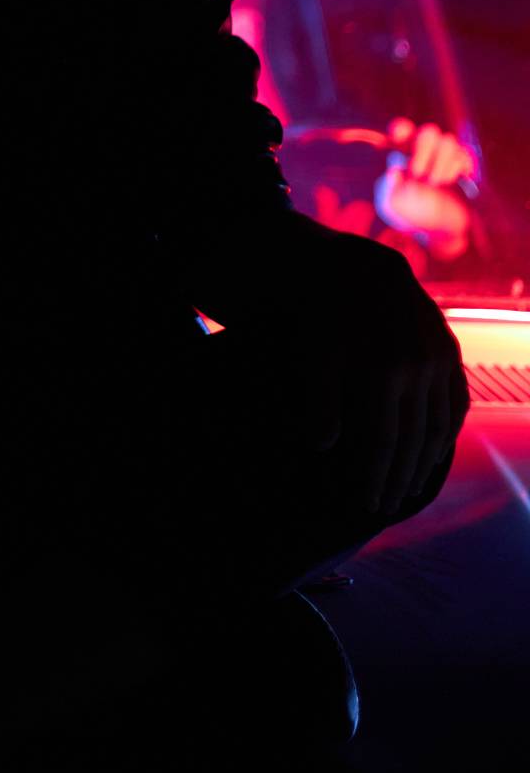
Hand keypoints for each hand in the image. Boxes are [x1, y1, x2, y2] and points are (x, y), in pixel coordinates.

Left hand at [292, 229, 469, 514]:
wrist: (359, 267)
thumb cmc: (327, 312)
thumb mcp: (314, 351)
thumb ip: (320, 399)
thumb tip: (323, 445)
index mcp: (383, 371)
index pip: (383, 441)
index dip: (375, 476)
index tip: (367, 504)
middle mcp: (418, 368)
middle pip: (412, 440)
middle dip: (399, 478)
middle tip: (386, 505)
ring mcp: (439, 359)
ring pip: (439, 426)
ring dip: (426, 461)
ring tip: (410, 487)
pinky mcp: (448, 350)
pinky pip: (457, 401)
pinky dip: (449, 431)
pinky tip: (436, 449)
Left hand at [374, 118, 474, 258]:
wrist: (436, 229)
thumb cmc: (408, 213)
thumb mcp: (391, 204)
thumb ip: (390, 188)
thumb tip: (394, 171)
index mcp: (401, 153)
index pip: (402, 129)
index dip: (402, 129)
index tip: (398, 140)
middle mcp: (424, 150)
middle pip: (429, 132)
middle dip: (423, 151)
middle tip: (417, 174)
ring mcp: (445, 157)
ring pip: (448, 141)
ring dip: (441, 163)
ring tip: (435, 184)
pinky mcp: (463, 166)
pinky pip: (464, 155)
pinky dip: (458, 168)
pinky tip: (452, 181)